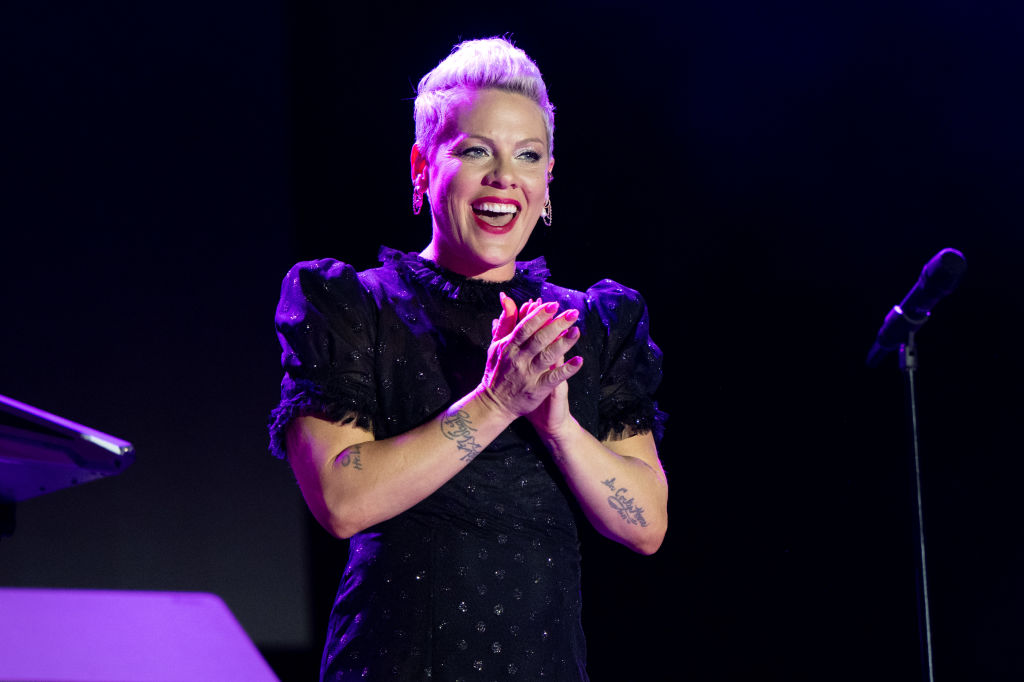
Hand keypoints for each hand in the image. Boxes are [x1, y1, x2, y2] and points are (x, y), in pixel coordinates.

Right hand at [480, 293, 582, 420]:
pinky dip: (567, 369)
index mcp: (509, 346)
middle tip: (573, 313)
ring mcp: (528, 374)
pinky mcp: (537, 389)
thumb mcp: (497, 344)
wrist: (494, 403)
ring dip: (564, 343)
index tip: (553, 304)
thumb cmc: (497, 370)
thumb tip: (507, 297)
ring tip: (577, 331)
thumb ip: (506, 321)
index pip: (525, 327)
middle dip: (557, 324)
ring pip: (548, 356)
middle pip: (539, 338)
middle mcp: (519, 359)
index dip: (539, 315)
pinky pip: (554, 378)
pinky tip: (579, 361)